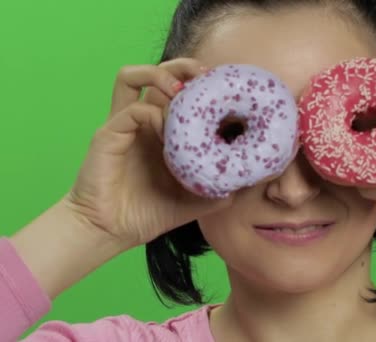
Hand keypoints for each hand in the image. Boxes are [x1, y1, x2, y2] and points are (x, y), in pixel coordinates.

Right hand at [65, 58, 231, 248]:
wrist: (110, 232)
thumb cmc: (148, 213)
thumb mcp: (196, 200)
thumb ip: (221, 188)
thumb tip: (251, 180)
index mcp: (162, 131)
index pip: (179, 91)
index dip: (200, 83)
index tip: (224, 89)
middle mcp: (142, 122)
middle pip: (157, 72)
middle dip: (184, 66)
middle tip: (206, 76)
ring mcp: (123, 125)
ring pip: (133, 77)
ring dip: (162, 75)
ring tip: (183, 91)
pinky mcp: (108, 134)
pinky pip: (132, 109)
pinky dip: (153, 113)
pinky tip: (167, 133)